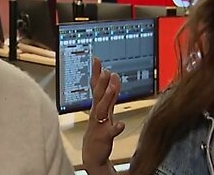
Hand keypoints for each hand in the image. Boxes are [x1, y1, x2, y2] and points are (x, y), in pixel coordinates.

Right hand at [82, 57, 124, 172]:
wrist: (93, 154)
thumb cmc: (99, 130)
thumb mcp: (106, 109)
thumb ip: (111, 93)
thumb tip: (114, 75)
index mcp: (98, 105)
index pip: (96, 86)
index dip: (96, 72)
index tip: (97, 59)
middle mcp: (97, 113)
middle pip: (98, 95)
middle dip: (101, 82)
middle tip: (105, 70)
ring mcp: (100, 124)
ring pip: (102, 109)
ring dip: (106, 98)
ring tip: (111, 87)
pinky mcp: (104, 137)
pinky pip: (110, 132)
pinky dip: (115, 128)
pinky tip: (120, 124)